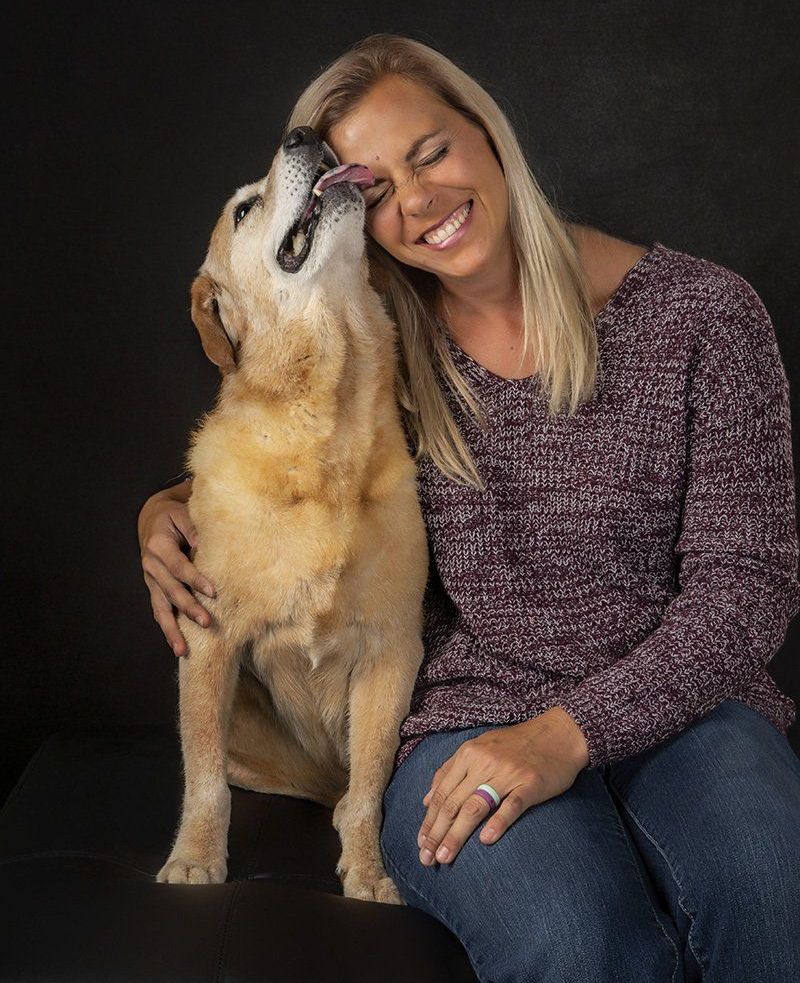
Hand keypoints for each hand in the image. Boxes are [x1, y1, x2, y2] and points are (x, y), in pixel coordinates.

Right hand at [138, 484, 216, 656]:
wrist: (152, 518)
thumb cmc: (174, 515)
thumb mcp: (183, 513)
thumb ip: (195, 529)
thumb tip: (208, 546)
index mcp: (158, 545)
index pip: (179, 566)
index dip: (195, 579)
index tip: (213, 592)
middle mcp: (151, 565)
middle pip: (171, 591)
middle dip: (189, 608)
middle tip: (207, 622)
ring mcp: (150, 580)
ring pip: (161, 608)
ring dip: (172, 630)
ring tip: (183, 650)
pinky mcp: (153, 589)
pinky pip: (159, 611)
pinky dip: (167, 629)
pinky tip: (177, 647)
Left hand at [417, 707, 588, 865]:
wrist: (558, 733)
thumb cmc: (516, 744)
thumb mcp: (478, 748)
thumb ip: (451, 770)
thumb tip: (427, 800)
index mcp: (468, 754)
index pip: (443, 793)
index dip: (429, 820)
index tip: (421, 844)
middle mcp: (484, 763)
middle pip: (454, 803)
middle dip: (437, 834)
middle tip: (427, 859)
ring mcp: (507, 774)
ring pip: (475, 807)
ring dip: (457, 834)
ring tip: (445, 857)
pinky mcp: (530, 784)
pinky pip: (511, 806)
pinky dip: (498, 823)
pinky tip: (486, 841)